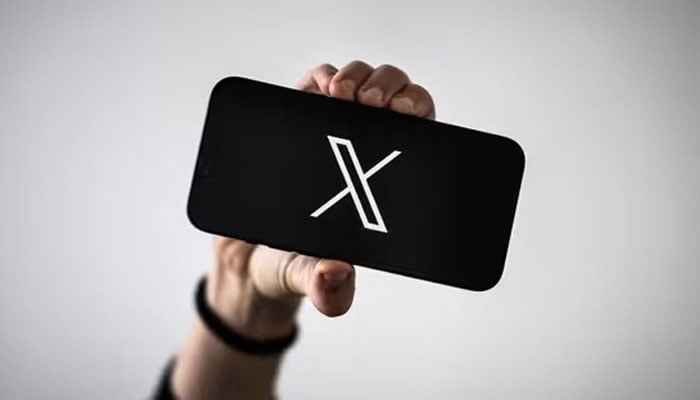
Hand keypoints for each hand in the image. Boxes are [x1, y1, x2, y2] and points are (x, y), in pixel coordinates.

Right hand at [208, 61, 435, 339]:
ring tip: (343, 94)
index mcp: (385, 182)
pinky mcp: (297, 121)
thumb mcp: (311, 278)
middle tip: (375, 104)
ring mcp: (331, 131)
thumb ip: (326, 288)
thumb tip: (335, 274)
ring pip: (360, 84)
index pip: (419, 136)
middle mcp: (364, 150)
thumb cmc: (292, 263)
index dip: (420, 113)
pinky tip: (323, 87)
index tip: (408, 113)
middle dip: (392, 88)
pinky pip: (316, 84)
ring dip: (359, 77)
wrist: (245, 258)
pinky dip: (323, 76)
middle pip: (394, 100)